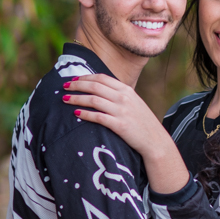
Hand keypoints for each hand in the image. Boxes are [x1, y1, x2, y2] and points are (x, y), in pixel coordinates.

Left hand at [63, 74, 190, 193]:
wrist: (155, 141)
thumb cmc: (142, 123)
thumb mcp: (134, 103)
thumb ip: (119, 95)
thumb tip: (99, 91)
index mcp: (127, 90)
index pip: (102, 78)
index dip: (85, 77)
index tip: (74, 80)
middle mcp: (124, 98)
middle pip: (95, 86)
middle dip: (77, 85)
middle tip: (64, 87)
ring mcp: (122, 111)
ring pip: (93, 100)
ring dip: (77, 98)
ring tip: (65, 99)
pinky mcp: (120, 125)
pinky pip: (98, 117)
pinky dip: (85, 114)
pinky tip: (76, 114)